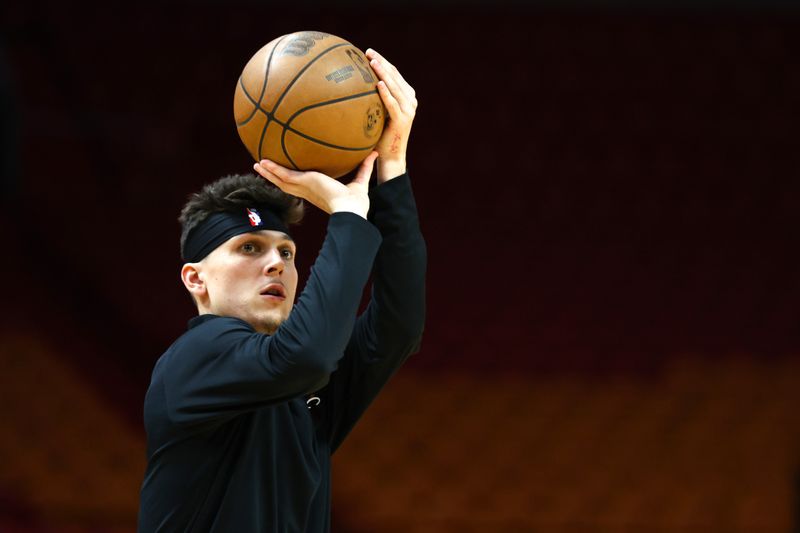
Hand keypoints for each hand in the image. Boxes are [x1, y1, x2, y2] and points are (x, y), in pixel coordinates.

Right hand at [253, 152, 378, 218]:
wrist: (351, 210)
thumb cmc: (357, 203)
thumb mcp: (360, 180)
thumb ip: (365, 167)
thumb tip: (374, 153)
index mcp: (317, 193)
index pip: (301, 186)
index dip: (291, 181)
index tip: (285, 175)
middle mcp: (307, 192)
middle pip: (286, 184)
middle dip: (274, 177)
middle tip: (263, 168)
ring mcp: (303, 188)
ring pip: (281, 180)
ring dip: (269, 173)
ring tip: (257, 165)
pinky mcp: (303, 183)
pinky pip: (283, 175)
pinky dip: (273, 170)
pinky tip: (263, 163)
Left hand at [365, 49, 417, 182]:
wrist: (390, 157)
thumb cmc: (380, 136)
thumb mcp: (377, 113)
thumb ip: (372, 99)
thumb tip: (351, 86)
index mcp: (406, 96)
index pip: (394, 73)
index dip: (382, 61)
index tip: (367, 52)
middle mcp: (410, 101)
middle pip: (395, 75)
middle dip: (381, 62)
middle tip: (367, 52)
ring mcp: (408, 110)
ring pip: (395, 86)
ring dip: (383, 72)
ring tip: (372, 62)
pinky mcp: (403, 120)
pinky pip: (393, 104)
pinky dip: (386, 93)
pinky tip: (378, 83)